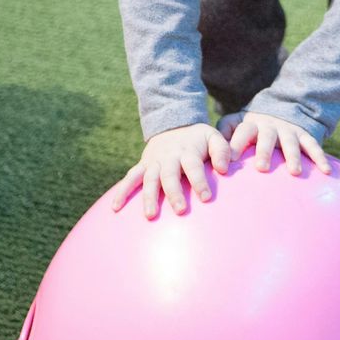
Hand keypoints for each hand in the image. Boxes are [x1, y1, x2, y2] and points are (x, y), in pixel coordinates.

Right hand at [112, 123, 230, 218]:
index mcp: (187, 151)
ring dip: (148, 197)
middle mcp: (169, 157)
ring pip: (149, 179)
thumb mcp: (212, 136)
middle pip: (170, 176)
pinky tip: (115, 208)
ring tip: (150, 215)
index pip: (194, 167)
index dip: (200, 181)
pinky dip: (121, 191)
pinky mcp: (142, 166)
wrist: (173, 124)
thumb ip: (221, 150)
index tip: (206, 198)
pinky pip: (130, 178)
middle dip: (174, 193)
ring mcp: (153, 162)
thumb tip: (224, 169)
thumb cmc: (197, 138)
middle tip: (180, 210)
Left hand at [217, 111, 331, 176]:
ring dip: (293, 156)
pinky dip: (320, 158)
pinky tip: (327, 172)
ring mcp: (289, 130)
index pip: (242, 130)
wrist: (282, 110)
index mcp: (251, 124)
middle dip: (264, 151)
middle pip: (267, 136)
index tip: (228, 161)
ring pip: (291, 142)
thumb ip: (224, 133)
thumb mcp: (237, 123)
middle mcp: (270, 126)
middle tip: (262, 168)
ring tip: (294, 172)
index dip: (235, 143)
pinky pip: (314, 146)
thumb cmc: (252, 128)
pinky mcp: (305, 135)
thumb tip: (211, 150)